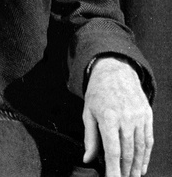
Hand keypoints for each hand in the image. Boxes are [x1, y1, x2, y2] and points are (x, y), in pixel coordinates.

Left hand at [83, 57, 152, 176]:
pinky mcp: (147, 115)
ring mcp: (138, 117)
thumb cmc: (98, 91)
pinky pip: (148, 139)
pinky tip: (142, 165)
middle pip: (128, 152)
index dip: (113, 170)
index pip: (113, 151)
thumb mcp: (88, 112)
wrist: (115, 70)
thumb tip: (88, 158)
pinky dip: (146, 155)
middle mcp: (126, 118)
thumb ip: (89, 137)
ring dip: (136, 166)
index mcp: (108, 117)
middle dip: (125, 171)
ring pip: (140, 148)